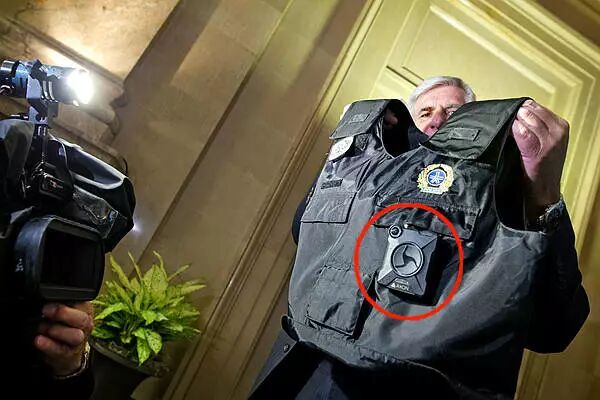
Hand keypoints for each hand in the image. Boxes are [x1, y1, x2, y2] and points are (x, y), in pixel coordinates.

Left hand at [35, 302, 93, 375]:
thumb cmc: (63, 326)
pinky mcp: (70, 354)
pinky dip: (49, 345)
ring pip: (75, 336)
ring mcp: (80, 340)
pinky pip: (61, 350)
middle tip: (45, 310)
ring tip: (41, 327)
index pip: (81, 302)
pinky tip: (39, 340)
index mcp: (86, 309)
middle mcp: (86, 324)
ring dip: (56, 331)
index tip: (48, 302)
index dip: (65, 300)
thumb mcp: (65, 311)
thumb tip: (44, 299)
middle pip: (82, 319)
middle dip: (62, 313)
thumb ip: (59, 304)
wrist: (67, 351)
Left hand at [511, 99, 568, 217]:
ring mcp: (550, 141)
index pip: (535, 107)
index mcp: (560, 125)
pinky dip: (512, 131)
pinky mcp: (539, 152)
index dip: (519, 109)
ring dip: (511, 121)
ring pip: (526, 119)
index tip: (507, 113)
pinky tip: (506, 133)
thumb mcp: (543, 142)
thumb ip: (533, 127)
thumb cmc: (540, 169)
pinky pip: (523, 133)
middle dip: (514, 113)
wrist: (544, 192)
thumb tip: (513, 113)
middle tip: (501, 119)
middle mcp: (558, 131)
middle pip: (530, 111)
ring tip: (500, 127)